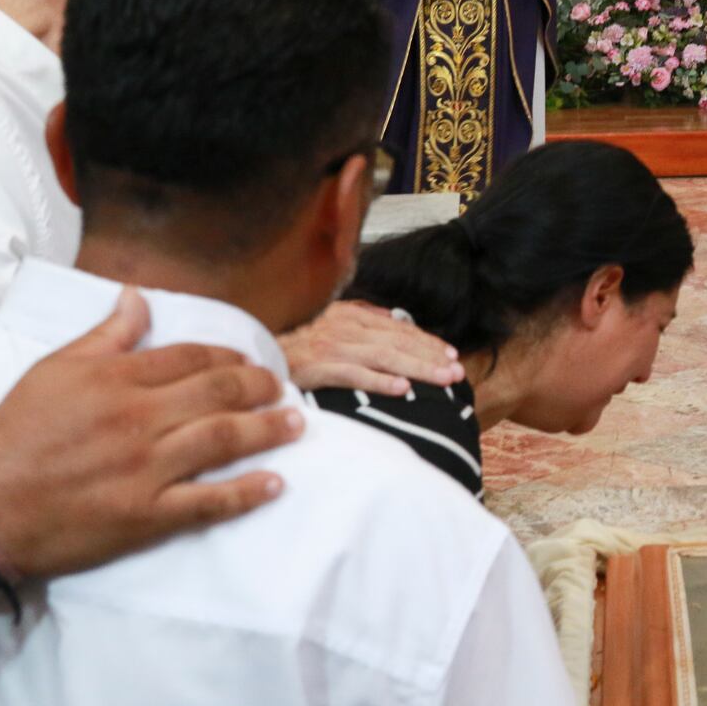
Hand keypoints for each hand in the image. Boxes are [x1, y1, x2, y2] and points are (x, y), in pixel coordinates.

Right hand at [0, 287, 302, 581]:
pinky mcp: (146, 516)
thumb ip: (105, 336)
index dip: (229, 358)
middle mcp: (139, 419)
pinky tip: (274, 484)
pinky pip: (209, 502)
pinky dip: (246, 493)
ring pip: (224, 440)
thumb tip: (138, 297)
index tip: (250, 364)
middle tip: (281, 389)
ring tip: (295, 425)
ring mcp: (146, 469)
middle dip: (261, 387)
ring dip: (269, 430)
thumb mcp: (54, 373)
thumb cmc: (15, 438)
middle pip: (220, 392)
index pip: (191, 358)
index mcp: (117, 380)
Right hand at [277, 300, 463, 396]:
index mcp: (350, 317)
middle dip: (431, 356)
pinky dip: (379, 380)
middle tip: (458, 372)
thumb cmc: (291, 345)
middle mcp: (344, 328)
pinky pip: (353, 374)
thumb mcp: (328, 325)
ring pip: (384, 356)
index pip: (398, 329)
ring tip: (443, 380)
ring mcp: (330, 346)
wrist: (249, 355)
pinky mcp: (315, 366)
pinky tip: (402, 388)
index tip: (451, 354)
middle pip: (397, 342)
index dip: (427, 341)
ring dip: (417, 367)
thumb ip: (361, 321)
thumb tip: (394, 319)